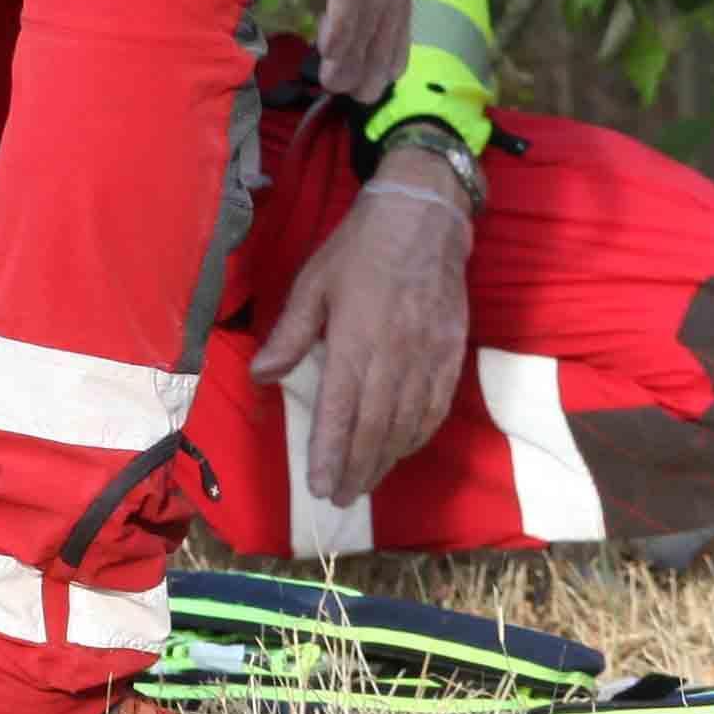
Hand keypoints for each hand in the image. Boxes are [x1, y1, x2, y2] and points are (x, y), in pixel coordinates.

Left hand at [253, 146, 478, 505]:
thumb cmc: (360, 247)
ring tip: (366, 484)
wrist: (426, 215)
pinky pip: (437, 405)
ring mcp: (428, 356)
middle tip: (340, 498)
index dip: (331, 454)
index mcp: (356, 340)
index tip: (319, 487)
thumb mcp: (314, 281)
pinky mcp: (452, 352)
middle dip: (357, 469)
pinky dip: (420, 434)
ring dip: (386, 459)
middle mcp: (395, 356)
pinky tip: (406, 449)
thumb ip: (291, 333)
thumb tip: (261, 376)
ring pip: (408, 423)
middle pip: (376, 428)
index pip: (341, 411)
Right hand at [302, 0, 409, 105]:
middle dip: (376, 61)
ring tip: (337, 86)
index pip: (398, 7)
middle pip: (388, 18)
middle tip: (362, 96)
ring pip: (369, 16)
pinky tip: (328, 51)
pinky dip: (342, 28)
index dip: (391, 44)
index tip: (384, 77)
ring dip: (352, 55)